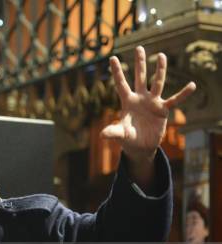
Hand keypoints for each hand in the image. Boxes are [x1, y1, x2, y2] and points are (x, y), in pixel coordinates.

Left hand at [102, 46, 195, 161]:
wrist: (140, 146)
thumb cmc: (128, 138)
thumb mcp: (120, 134)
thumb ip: (113, 132)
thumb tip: (102, 135)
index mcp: (127, 101)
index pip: (121, 84)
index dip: (117, 72)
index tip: (112, 57)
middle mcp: (140, 98)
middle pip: (140, 77)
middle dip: (140, 63)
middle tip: (139, 48)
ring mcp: (152, 102)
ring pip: (157, 83)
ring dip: (160, 70)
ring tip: (161, 55)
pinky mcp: (162, 110)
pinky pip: (174, 100)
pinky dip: (183, 94)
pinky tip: (192, 85)